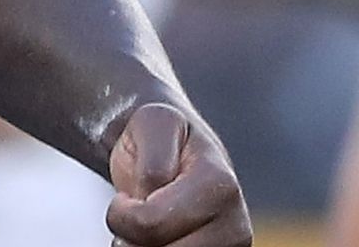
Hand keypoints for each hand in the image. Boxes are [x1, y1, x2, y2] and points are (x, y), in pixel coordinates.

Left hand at [106, 102, 250, 245]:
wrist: (180, 152)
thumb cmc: (161, 138)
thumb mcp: (152, 124)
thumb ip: (153, 162)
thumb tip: (153, 200)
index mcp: (219, 185)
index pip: (150, 224)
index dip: (121, 213)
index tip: (125, 197)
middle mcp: (236, 225)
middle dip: (132, 236)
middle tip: (135, 215)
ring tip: (148, 228)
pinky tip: (160, 239)